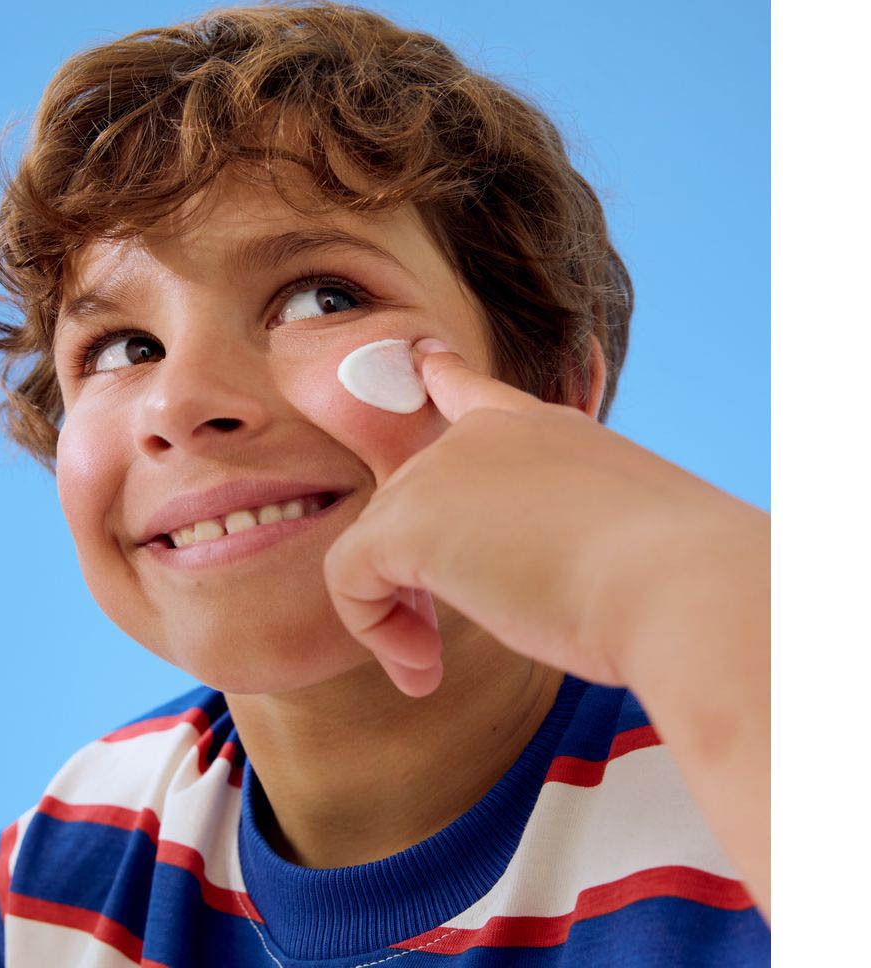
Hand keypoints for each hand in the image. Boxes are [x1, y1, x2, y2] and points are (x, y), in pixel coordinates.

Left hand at [323, 339, 753, 697]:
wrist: (685, 587)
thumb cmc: (679, 584)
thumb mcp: (628, 540)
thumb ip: (571, 534)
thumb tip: (556, 570)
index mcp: (547, 433)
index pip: (476, 394)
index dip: (444, 381)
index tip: (424, 363)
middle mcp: (486, 437)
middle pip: (413, 498)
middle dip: (420, 574)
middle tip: (440, 645)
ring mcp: (444, 469)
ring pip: (378, 540)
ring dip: (397, 613)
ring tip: (430, 667)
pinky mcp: (409, 521)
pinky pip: (349, 574)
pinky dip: (372, 628)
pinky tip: (420, 672)